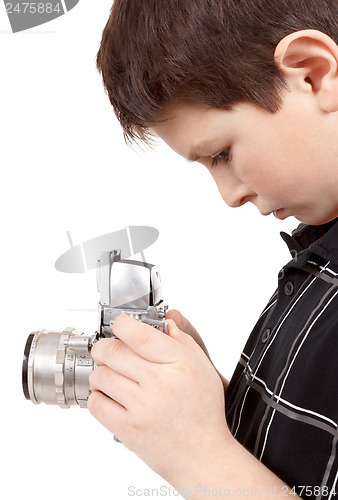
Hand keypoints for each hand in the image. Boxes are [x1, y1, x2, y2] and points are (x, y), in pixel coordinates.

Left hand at [88, 314, 229, 486]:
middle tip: (106, 349)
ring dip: (100, 371)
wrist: (203, 456)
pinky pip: (97, 404)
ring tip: (109, 374)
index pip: (140, 335)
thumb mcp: (203, 369)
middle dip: (104, 347)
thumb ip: (184, 342)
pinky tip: (107, 395)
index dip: (122, 325)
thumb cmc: (204, 414)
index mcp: (177, 364)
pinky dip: (96, 396)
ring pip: (102, 376)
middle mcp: (158, 383)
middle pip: (114, 352)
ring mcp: (141, 407)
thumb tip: (166, 323)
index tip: (120, 325)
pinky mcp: (127, 429)